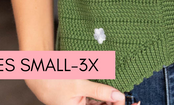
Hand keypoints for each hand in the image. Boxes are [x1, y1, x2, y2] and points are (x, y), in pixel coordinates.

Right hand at [24, 78, 138, 104]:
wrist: (38, 72)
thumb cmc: (56, 78)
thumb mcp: (80, 84)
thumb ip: (100, 92)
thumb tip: (119, 97)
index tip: (134, 102)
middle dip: (117, 104)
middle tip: (136, 102)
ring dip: (111, 101)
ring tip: (125, 96)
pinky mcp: (79, 100)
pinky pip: (94, 101)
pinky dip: (104, 97)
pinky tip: (113, 92)